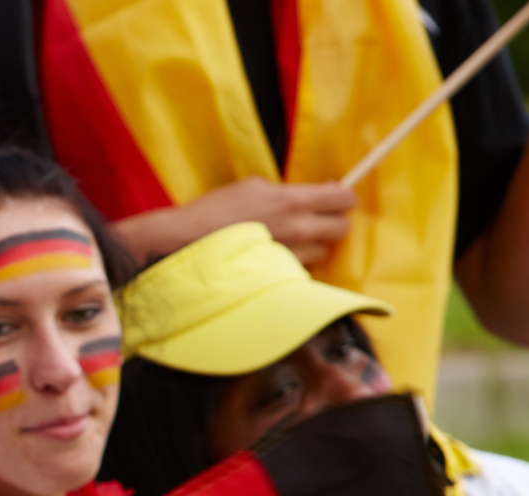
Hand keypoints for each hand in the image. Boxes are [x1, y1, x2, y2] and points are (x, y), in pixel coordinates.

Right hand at [118, 177, 354, 266]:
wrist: (185, 245)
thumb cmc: (214, 211)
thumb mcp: (253, 187)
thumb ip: (289, 190)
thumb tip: (318, 192)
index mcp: (293, 200)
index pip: (343, 198)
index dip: (344, 197)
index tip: (337, 199)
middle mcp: (298, 230)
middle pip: (343, 228)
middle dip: (333, 222)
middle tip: (316, 220)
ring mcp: (290, 256)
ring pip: (322, 252)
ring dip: (312, 246)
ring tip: (289, 242)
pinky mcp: (278, 276)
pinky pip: (300, 269)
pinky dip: (294, 263)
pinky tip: (274, 258)